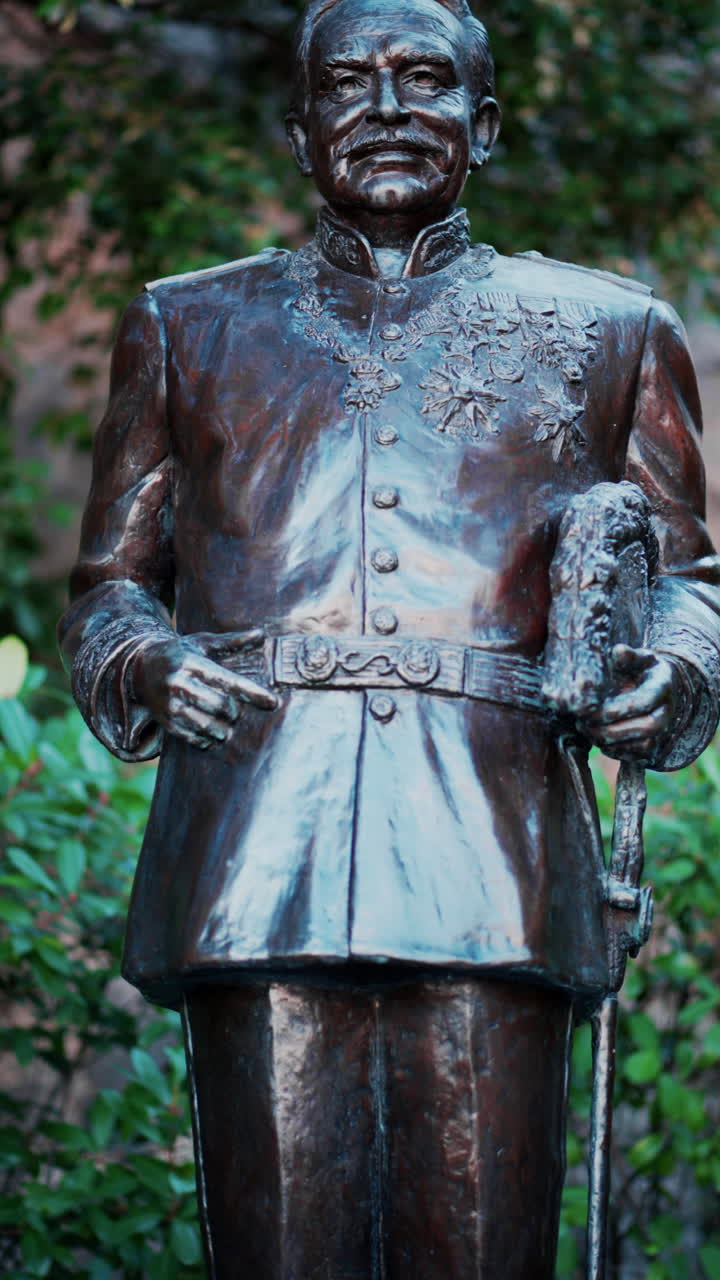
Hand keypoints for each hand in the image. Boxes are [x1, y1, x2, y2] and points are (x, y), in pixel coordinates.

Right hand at [130, 629, 278, 749]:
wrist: (139, 668)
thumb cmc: (179, 653)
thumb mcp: (202, 643)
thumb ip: (232, 641)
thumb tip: (261, 634)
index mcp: (191, 662)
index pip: (228, 680)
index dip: (253, 693)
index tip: (273, 702)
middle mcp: (179, 683)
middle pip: (220, 706)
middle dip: (235, 712)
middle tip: (236, 711)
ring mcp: (169, 704)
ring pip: (207, 725)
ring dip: (223, 730)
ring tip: (227, 725)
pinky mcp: (164, 721)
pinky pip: (192, 737)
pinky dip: (207, 739)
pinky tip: (212, 734)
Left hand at [583, 644, 684, 761]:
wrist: (655, 687)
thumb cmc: (640, 670)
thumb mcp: (637, 657)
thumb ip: (627, 656)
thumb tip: (617, 651)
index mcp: (662, 687)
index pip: (646, 701)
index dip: (620, 708)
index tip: (594, 710)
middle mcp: (667, 711)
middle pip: (647, 728)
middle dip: (612, 729)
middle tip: (583, 724)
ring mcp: (662, 731)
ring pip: (641, 745)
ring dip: (610, 742)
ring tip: (586, 731)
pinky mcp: (652, 746)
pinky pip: (636, 756)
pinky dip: (614, 751)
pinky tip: (595, 739)